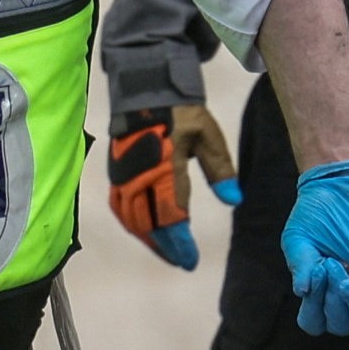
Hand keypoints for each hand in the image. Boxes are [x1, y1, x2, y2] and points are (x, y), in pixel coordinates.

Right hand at [108, 105, 240, 269]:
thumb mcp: (208, 135)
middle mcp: (138, 174)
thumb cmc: (181, 110)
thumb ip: (220, 168)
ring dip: (148, 238)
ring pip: (131, 217)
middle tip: (182, 261)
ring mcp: (123, 174)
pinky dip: (132, 223)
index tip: (190, 261)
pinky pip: (119, 206)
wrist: (145, 88)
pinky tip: (145, 231)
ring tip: (167, 251)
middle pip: (148, 222)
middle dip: (165, 245)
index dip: (179, 241)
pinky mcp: (115, 172)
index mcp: (164, 165)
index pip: (170, 213)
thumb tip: (233, 200)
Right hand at [280, 157, 348, 336]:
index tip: (316, 274)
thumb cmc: (317, 212)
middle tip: (334, 267)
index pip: (314, 321)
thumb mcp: (299, 236)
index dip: (314, 308)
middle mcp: (342, 295)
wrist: (346, 185)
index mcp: (318, 290)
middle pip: (341, 324)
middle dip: (335, 303)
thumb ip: (299, 263)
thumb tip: (302, 290)